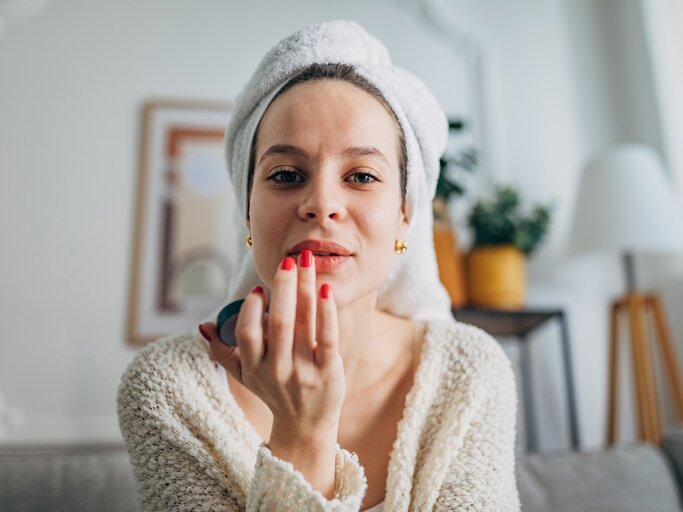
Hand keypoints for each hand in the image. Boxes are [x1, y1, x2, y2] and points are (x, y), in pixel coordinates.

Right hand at [199, 250, 345, 436]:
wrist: (306, 425)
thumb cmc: (274, 392)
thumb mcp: (245, 376)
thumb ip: (222, 352)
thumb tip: (203, 327)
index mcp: (254, 368)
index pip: (248, 334)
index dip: (252, 309)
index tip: (260, 288)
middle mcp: (277, 370)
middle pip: (279, 323)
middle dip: (284, 287)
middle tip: (288, 260)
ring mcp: (304, 372)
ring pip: (305, 325)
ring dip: (306, 289)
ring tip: (307, 263)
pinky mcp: (328, 372)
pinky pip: (328, 337)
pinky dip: (327, 311)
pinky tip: (326, 289)